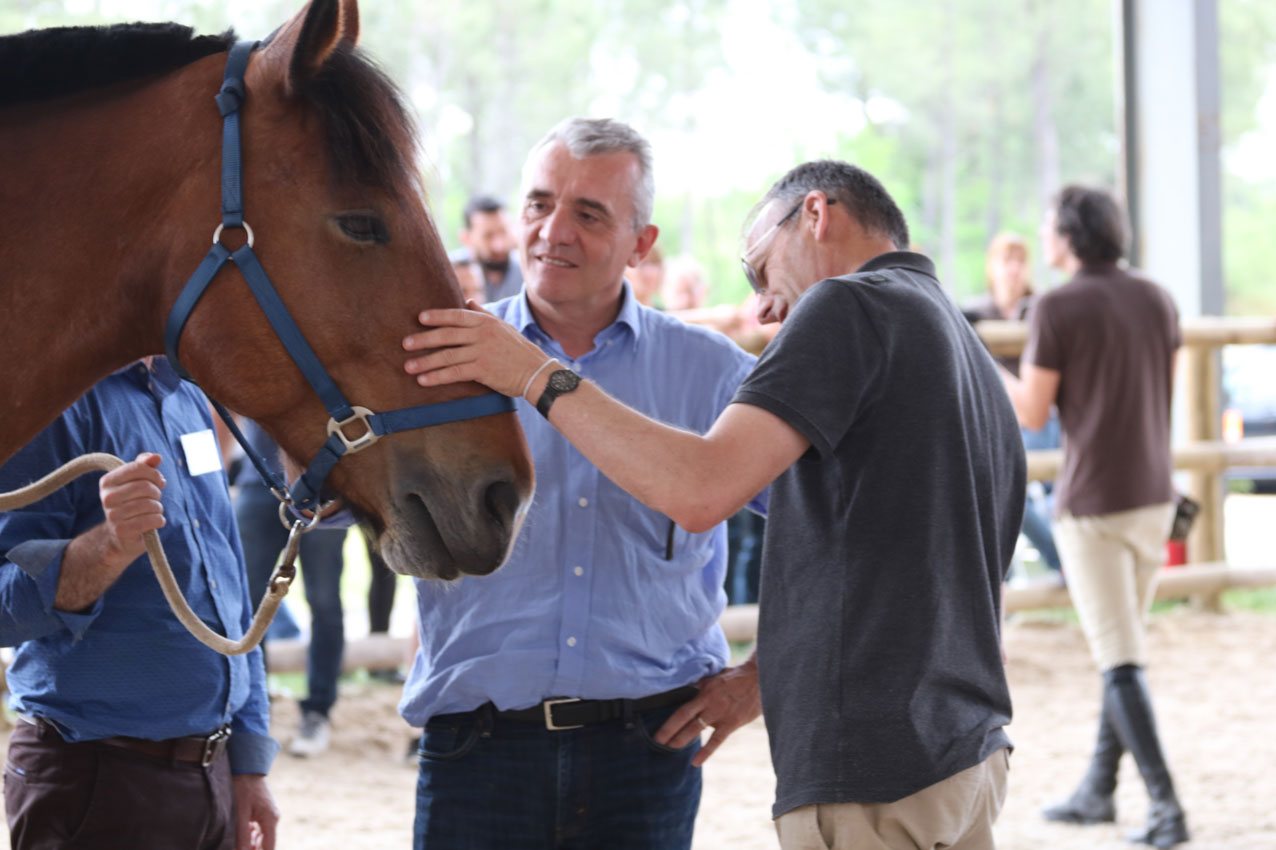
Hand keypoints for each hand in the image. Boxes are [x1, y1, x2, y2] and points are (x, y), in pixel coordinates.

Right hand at [98, 453, 165, 567]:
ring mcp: (112, 515)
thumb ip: (145, 466)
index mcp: (107, 481)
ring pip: (150, 504)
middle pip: (145, 486)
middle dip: (157, 493)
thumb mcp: (137, 481)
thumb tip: (157, 457)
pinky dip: (159, 520)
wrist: (121, 535)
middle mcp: (106, 497)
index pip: (138, 468)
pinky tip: (155, 521)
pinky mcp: (122, 530)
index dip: (154, 474)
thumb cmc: (133, 503)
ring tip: (152, 511)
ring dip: (158, 508)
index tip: (158, 482)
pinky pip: (151, 520)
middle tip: (155, 499)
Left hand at [232, 773, 278, 849]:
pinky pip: (259, 829)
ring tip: (237, 836)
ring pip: (261, 837)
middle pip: (265, 844)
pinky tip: (241, 828)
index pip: (269, 848)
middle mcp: (273, 819)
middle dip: (253, 848)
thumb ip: (242, 835)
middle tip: (237, 844)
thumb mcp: (239, 814)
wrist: (246, 768)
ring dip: (250, 841)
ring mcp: (270, 814)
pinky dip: (250, 833)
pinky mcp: (264, 811)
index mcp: (270, 820)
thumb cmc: (242, 789)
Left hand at [402, 301, 551, 398]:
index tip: (420, 318)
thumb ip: (483, 314)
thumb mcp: (502, 327)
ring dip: (426, 361)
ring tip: (408, 366)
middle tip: (405, 344)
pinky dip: (438, 376)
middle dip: (424, 339)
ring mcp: (483, 352)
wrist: (536, 372)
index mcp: (486, 322)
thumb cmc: (518, 350)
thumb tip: (468, 300)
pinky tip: (424, 380)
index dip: (438, 316)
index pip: (457, 316)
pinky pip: (455, 373)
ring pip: (448, 355)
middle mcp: (483, 334)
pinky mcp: (483, 370)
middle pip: (447, 335)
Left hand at [654, 657, 761, 766]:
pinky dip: (706, 752)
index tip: (657, 729)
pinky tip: (695, 762)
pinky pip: (716, 740)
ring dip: (682, 740)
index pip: (681, 708)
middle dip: (669, 732)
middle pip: (683, 719)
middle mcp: (709, 703)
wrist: (759, 679)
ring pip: (696, 730)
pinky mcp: (732, 723)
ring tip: (670, 749)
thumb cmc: (735, 677)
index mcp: (703, 691)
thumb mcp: (714, 676)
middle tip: (657, 743)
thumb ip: (700, 684)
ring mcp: (720, 714)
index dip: (668, 720)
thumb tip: (684, 688)